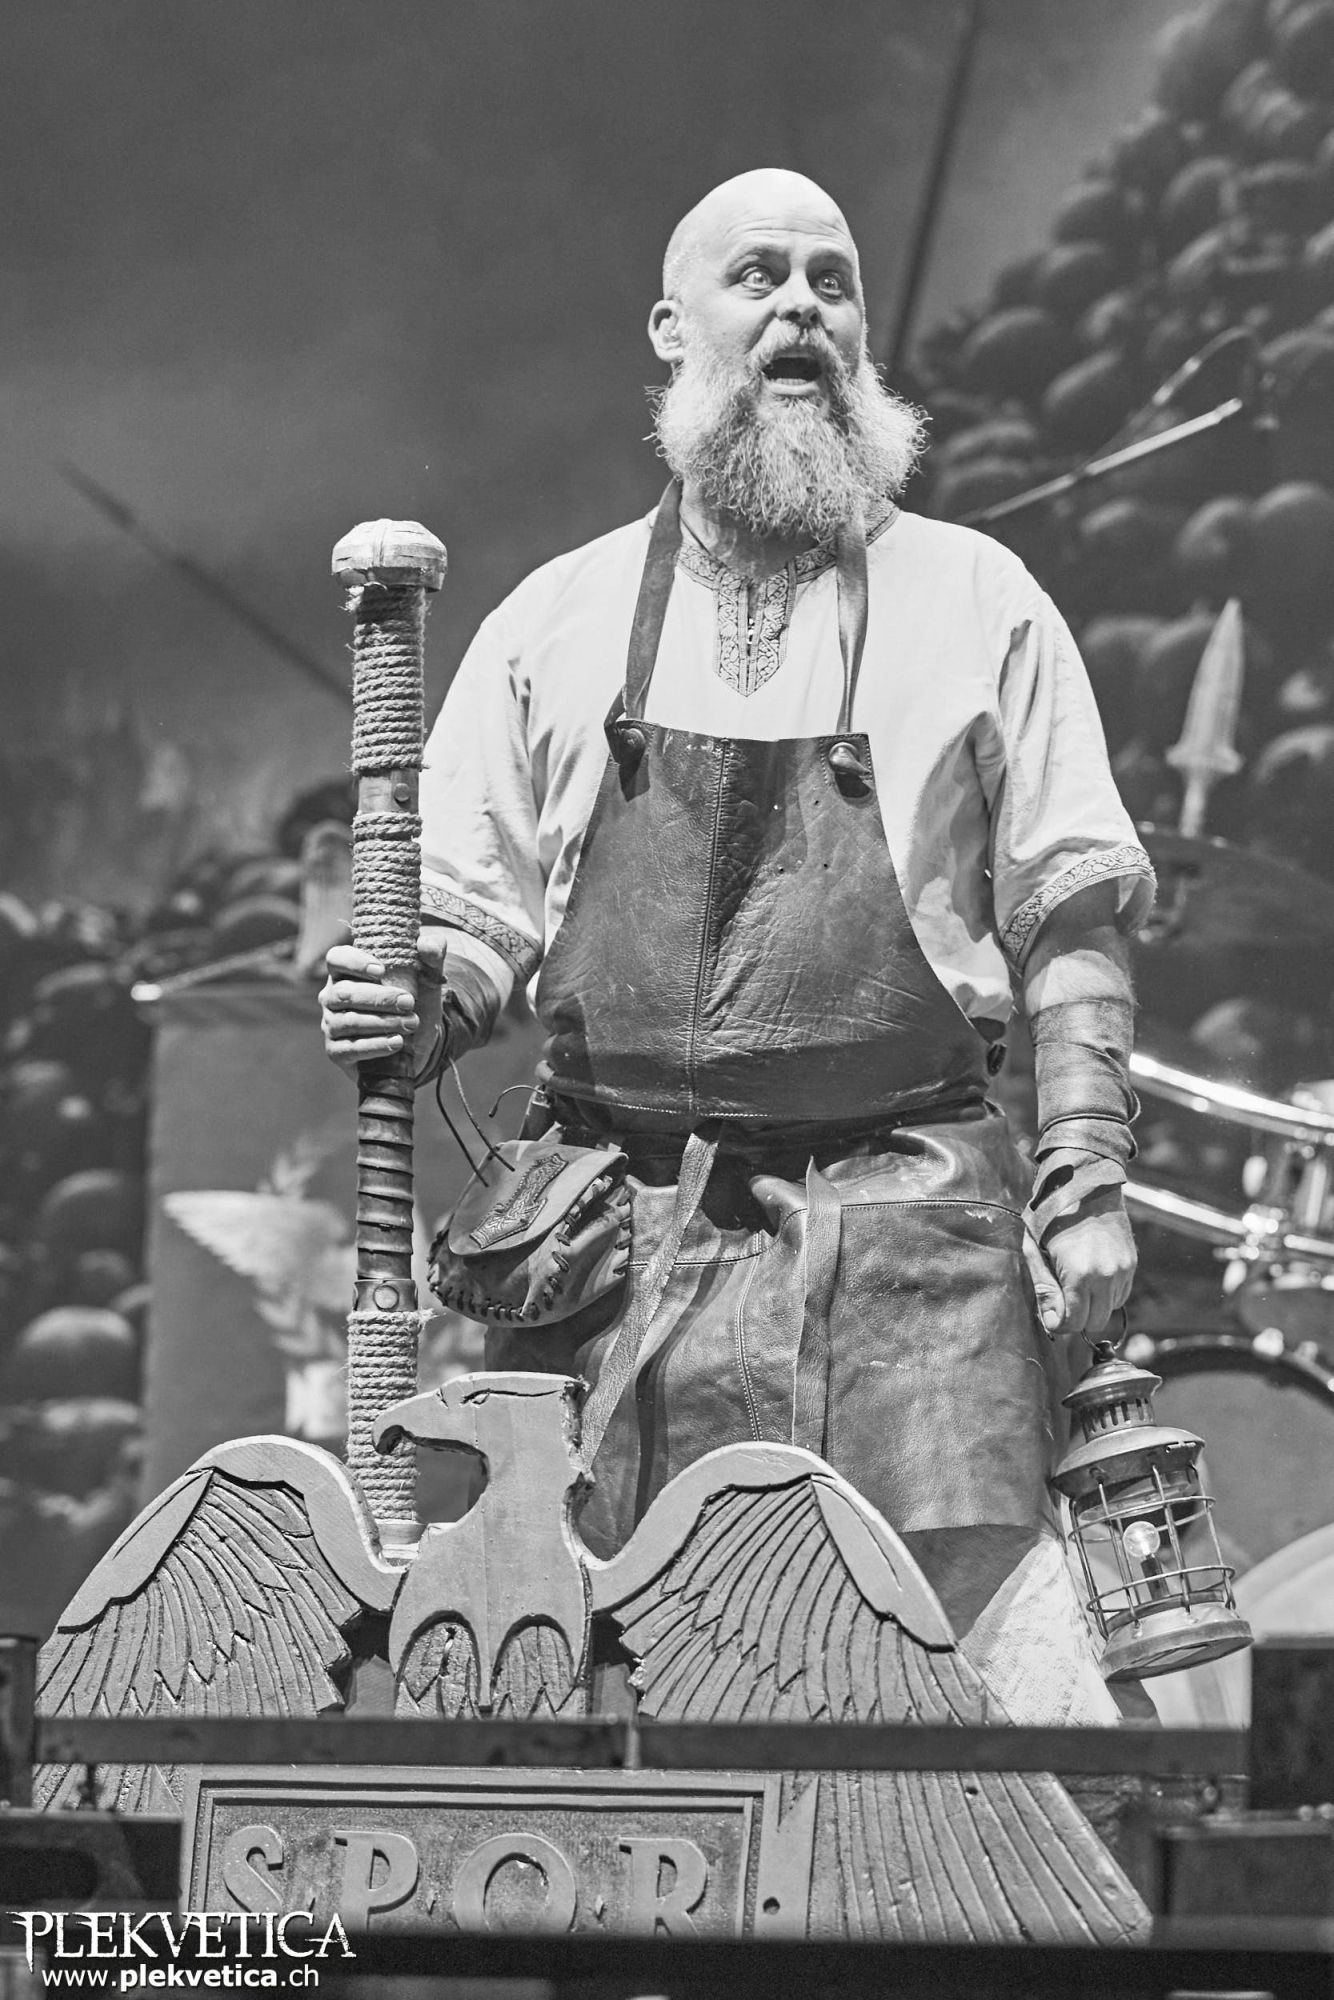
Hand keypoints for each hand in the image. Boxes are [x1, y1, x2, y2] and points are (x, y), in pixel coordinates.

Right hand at [319, 931, 444, 1074]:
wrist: (414, 1046)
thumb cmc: (412, 1005)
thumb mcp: (426, 981)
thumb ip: (431, 958)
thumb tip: (431, 943)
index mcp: (347, 972)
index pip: (336, 958)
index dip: (355, 962)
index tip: (382, 971)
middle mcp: (333, 997)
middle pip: (344, 993)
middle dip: (380, 998)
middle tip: (409, 1003)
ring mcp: (331, 1025)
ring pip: (348, 1021)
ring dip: (382, 1022)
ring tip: (411, 1024)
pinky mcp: (336, 1052)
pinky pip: (349, 1049)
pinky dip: (375, 1046)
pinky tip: (397, 1042)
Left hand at [1024, 1191, 1135, 1339]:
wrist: (1086, 1185)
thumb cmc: (1053, 1216)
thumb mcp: (1035, 1250)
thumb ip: (1044, 1288)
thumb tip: (1052, 1320)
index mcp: (1079, 1274)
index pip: (1074, 1323)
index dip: (1060, 1323)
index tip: (1053, 1314)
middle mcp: (1106, 1276)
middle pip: (1096, 1323)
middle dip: (1078, 1318)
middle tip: (1063, 1299)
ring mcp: (1122, 1270)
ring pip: (1110, 1310)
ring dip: (1093, 1304)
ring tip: (1077, 1279)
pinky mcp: (1132, 1264)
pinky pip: (1120, 1294)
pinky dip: (1106, 1293)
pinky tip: (1092, 1273)